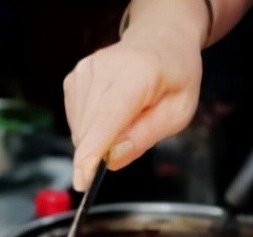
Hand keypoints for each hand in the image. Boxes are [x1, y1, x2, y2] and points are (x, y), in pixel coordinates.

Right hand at [64, 19, 203, 189]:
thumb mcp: (178, 112)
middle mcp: (104, 69)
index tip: (82, 181)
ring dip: (98, 139)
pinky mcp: (74, 79)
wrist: (160, 39)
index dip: (91, 154)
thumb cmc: (174, 75)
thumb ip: (146, 136)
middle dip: (103, 150)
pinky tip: (111, 114)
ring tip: (126, 118)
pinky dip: (92, 128)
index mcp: (137, 74)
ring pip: (80, 130)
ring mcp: (84, 72)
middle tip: (132, 135)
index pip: (106, 119)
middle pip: (89, 130)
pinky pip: (76, 121)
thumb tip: (112, 159)